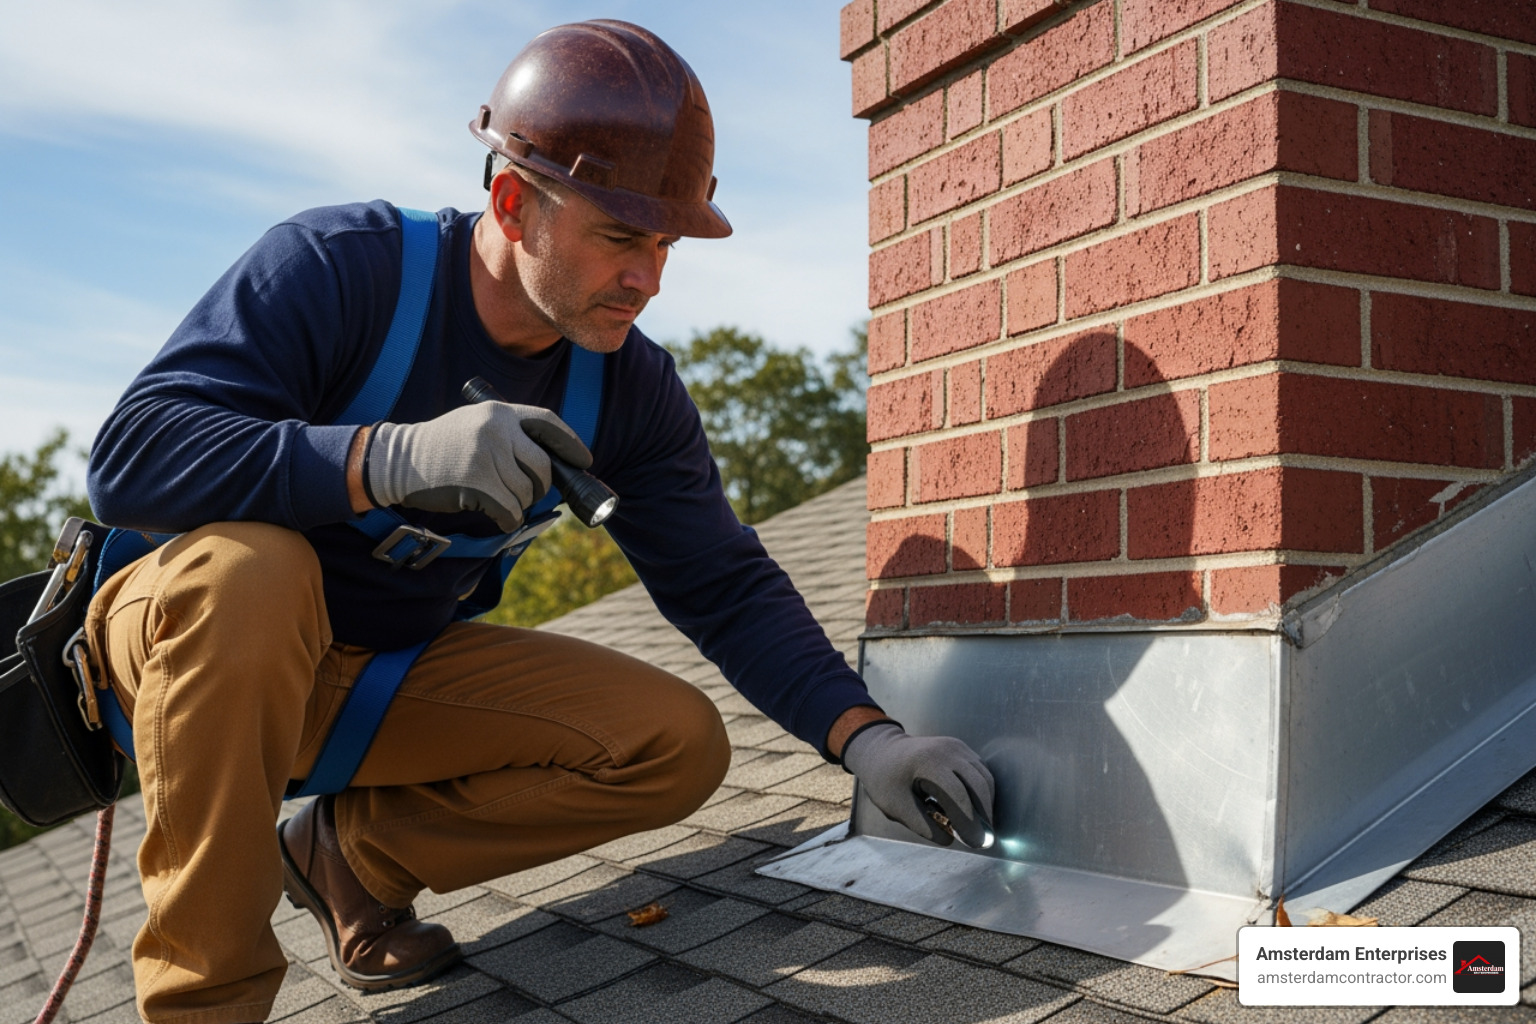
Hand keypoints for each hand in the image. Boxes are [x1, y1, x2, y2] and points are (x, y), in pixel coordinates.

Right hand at [366, 402, 591, 531]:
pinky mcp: (478, 484)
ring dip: (518, 504)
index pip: (547, 423)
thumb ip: (509, 433)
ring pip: (527, 492)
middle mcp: (497, 430)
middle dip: (540, 486)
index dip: (570, 443)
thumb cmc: (440, 447)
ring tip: (498, 499)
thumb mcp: (475, 423)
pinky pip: (511, 511)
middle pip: (544, 466)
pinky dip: (508, 519)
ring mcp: (487, 456)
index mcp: (499, 412)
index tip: (585, 460)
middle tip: (527, 492)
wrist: (399, 461)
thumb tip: (550, 461)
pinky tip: (496, 515)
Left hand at [841, 722, 994, 846]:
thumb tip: (950, 839)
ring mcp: (957, 747)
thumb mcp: (896, 806)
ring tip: (980, 827)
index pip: (958, 794)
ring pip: (984, 777)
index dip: (969, 821)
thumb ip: (922, 825)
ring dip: (986, 803)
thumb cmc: (885, 780)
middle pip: (979, 784)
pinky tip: (976, 809)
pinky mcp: (961, 748)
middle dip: (984, 814)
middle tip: (982, 840)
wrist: (881, 751)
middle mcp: (948, 750)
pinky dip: (982, 792)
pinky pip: (980, 771)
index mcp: (928, 763)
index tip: (974, 843)